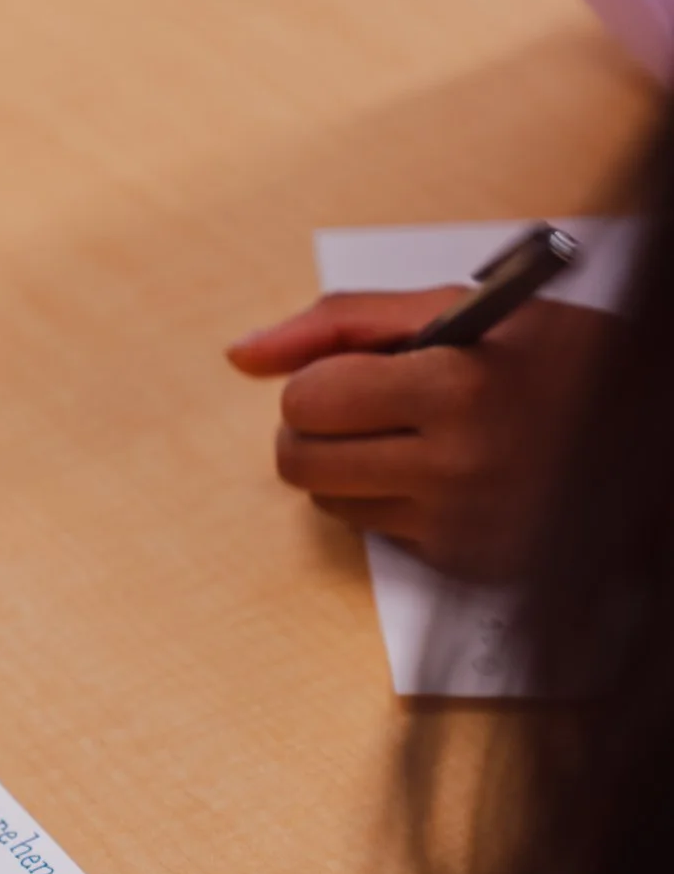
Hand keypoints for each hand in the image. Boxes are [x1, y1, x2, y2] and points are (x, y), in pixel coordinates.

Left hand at [226, 292, 612, 580]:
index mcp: (459, 386)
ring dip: (351, 468)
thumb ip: (344, 322)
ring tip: (414, 436)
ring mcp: (463, 524)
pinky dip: (396, 504)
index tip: (354, 375)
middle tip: (362, 408)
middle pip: (300, 461)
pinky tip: (447, 475)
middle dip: (316, 429)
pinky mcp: (468, 565)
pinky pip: (380, 535)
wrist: (643, 432)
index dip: (320, 383)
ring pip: (331, 502)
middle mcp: (460, 465)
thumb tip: (241, 356)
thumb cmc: (556, 359)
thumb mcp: (466, 308)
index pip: (307, 400)